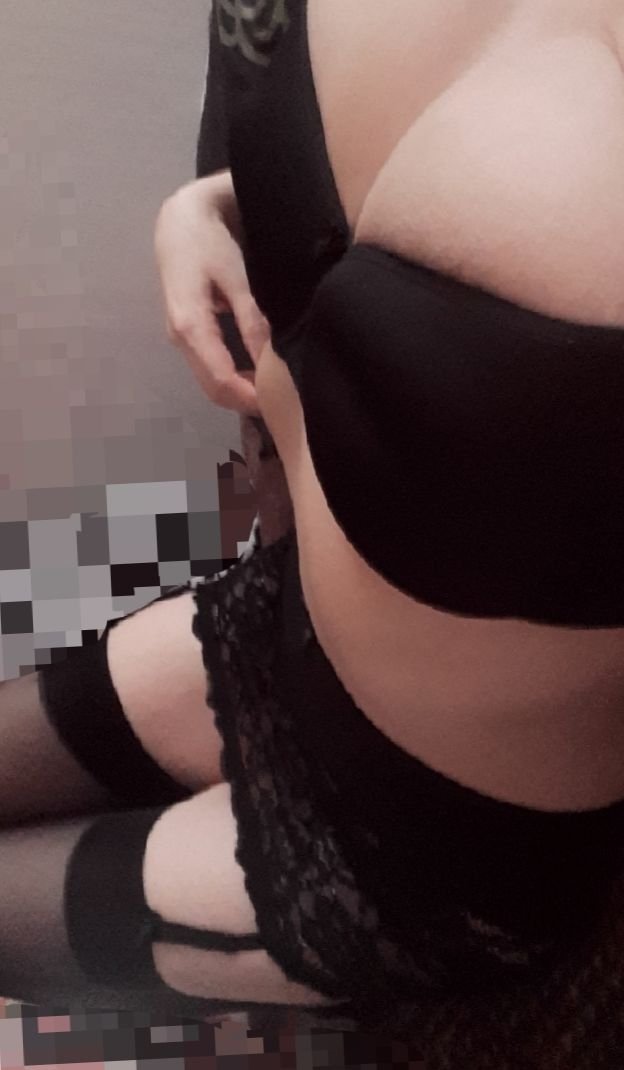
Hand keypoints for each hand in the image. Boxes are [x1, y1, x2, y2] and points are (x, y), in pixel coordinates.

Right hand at [154, 171, 269, 415]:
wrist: (180, 219)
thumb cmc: (210, 242)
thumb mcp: (237, 278)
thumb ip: (252, 321)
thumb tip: (269, 362)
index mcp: (190, 326)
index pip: (220, 379)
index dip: (249, 398)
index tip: (279, 407)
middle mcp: (180, 339)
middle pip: (212, 387)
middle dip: (244, 401)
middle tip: (281, 407)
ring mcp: (180, 338)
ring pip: (209, 381)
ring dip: (238, 392)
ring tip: (273, 394)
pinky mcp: (186, 333)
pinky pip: (208, 367)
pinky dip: (231, 378)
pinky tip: (256, 376)